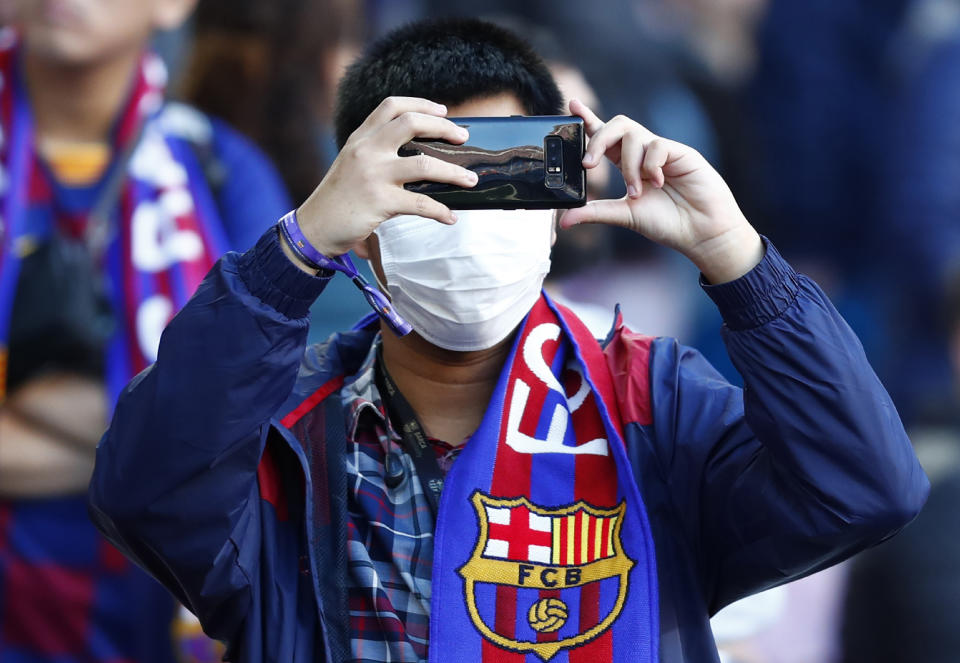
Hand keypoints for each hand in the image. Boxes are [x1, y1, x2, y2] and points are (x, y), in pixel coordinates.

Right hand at [294, 97, 477, 258]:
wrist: (315, 227)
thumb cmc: (339, 198)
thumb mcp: (351, 163)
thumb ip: (376, 151)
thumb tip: (421, 154)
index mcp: (360, 138)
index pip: (392, 106)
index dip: (421, 104)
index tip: (443, 111)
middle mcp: (366, 150)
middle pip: (412, 123)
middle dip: (444, 128)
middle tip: (464, 138)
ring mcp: (373, 175)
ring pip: (425, 164)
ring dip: (454, 173)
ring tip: (471, 180)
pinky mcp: (379, 202)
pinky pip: (421, 204)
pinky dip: (440, 211)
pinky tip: (451, 217)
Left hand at [561, 99, 762, 283]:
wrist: (701, 232)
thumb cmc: (667, 223)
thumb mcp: (624, 217)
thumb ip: (594, 213)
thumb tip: (562, 220)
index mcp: (628, 165)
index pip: (605, 137)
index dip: (589, 120)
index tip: (572, 106)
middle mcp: (644, 154)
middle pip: (616, 126)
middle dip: (597, 139)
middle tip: (588, 164)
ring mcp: (662, 151)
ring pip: (633, 135)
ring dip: (628, 166)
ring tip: (636, 192)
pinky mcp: (680, 152)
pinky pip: (656, 146)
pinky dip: (650, 165)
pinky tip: (657, 183)